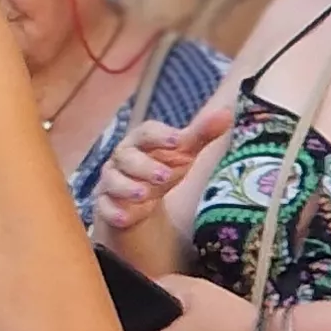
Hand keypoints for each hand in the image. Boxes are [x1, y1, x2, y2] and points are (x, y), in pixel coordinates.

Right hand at [95, 90, 231, 230]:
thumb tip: (226, 113)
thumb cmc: (162, 168)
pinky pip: (103, 206)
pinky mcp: (105, 204)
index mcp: (141, 142)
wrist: (138, 200)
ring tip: (144, 194)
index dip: (160, 135)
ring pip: (112, 181)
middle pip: (127, 157)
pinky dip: (112, 212)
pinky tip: (124, 217)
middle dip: (144, 166)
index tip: (177, 140)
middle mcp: (122, 159)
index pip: (146, 132)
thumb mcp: (183, 153)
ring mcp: (111, 182)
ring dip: (127, 187)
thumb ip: (202, 134)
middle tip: (165, 176)